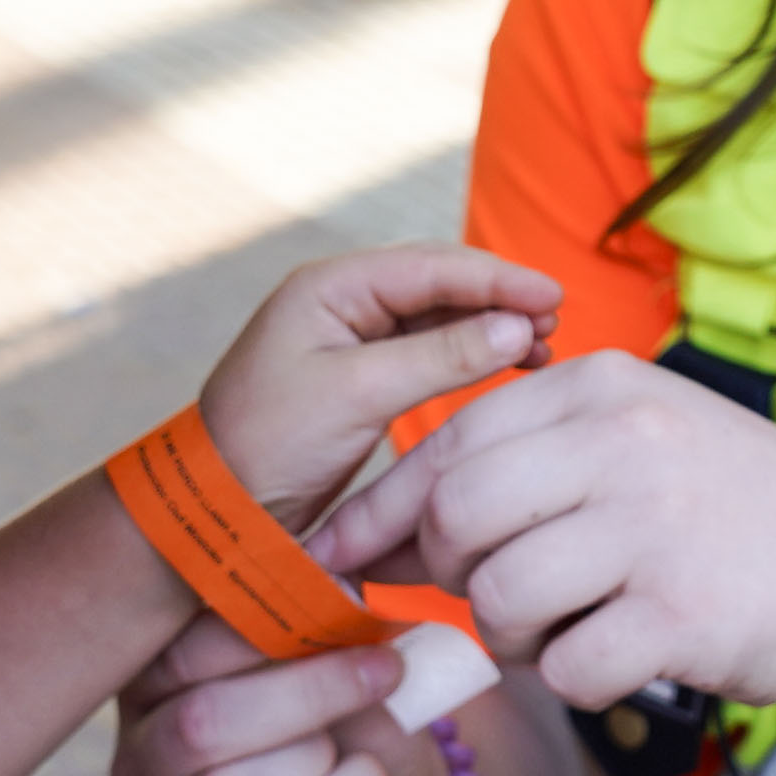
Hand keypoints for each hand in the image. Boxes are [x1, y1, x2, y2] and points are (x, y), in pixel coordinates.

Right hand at [109, 615, 455, 775]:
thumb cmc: (347, 713)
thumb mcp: (334, 649)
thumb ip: (321, 614)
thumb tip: (336, 576)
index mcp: (151, 685)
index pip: (180, 651)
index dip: (263, 623)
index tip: (343, 597)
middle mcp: (145, 761)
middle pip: (200, 724)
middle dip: (304, 691)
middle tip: (383, 666)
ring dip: (316, 754)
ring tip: (352, 741)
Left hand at [194, 247, 559, 527]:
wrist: (219, 509)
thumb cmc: (270, 445)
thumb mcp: (358, 396)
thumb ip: (439, 357)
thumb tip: (516, 327)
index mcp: (329, 288)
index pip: (430, 266)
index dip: (496, 278)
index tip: (553, 296)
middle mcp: (341, 302)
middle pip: (438, 284)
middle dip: (499, 300)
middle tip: (556, 321)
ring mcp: (352, 339)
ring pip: (438, 319)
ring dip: (489, 329)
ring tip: (543, 347)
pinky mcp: (362, 378)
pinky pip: (427, 353)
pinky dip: (469, 357)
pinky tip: (507, 367)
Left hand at [312, 350, 775, 712]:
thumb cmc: (733, 512)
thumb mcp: (637, 443)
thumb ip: (525, 466)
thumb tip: (387, 528)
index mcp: (601, 388)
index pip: (450, 441)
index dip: (388, 508)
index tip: (353, 552)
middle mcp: (623, 442)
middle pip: (459, 516)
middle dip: (451, 574)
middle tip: (492, 597)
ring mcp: (652, 527)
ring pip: (500, 597)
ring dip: (513, 639)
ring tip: (565, 632)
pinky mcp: (681, 613)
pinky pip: (567, 667)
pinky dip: (575, 681)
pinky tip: (618, 661)